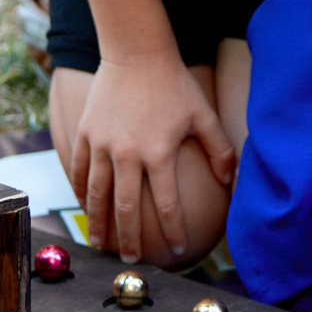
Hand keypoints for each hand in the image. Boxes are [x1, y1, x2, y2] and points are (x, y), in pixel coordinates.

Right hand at [76, 56, 234, 263]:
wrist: (135, 52)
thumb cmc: (174, 84)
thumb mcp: (202, 114)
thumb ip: (219, 149)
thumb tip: (231, 181)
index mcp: (160, 152)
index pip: (167, 204)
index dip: (174, 230)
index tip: (179, 249)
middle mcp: (128, 153)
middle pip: (126, 207)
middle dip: (130, 238)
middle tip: (132, 258)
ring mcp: (103, 144)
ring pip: (97, 194)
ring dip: (98, 223)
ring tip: (100, 243)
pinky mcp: (86, 133)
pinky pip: (81, 171)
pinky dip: (81, 193)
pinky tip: (85, 208)